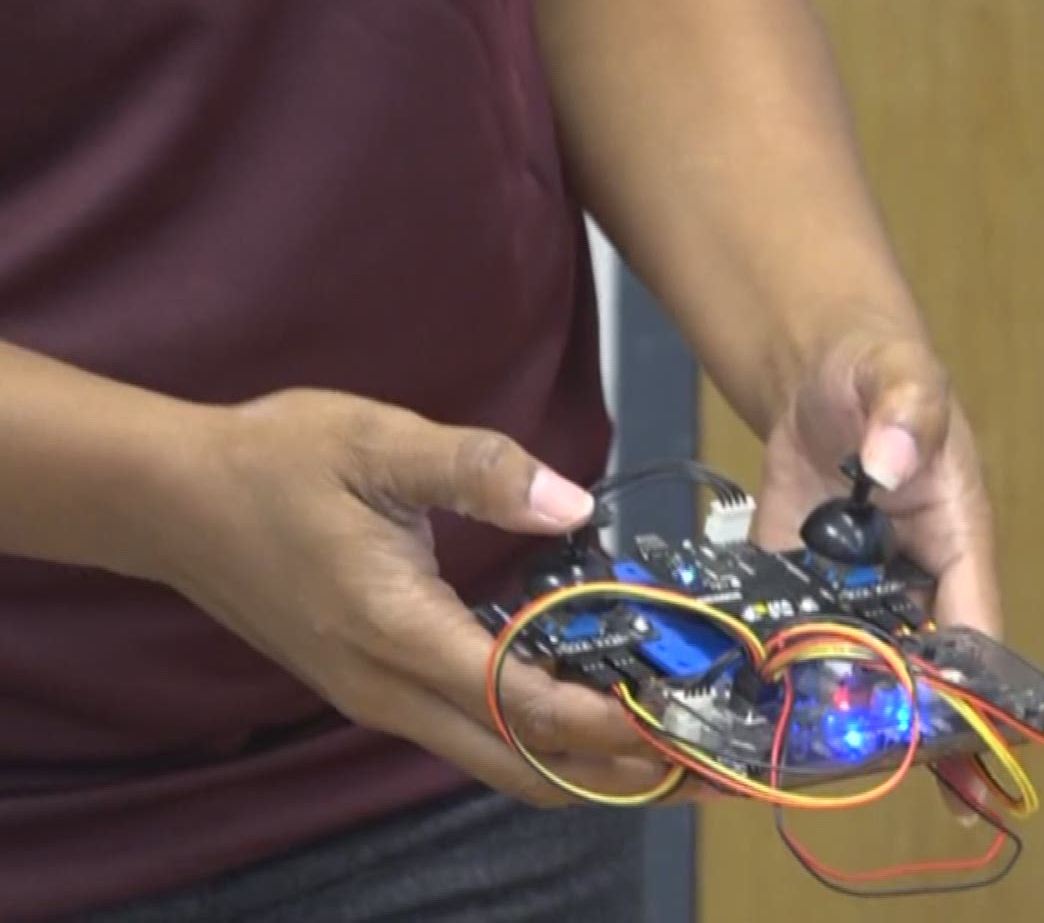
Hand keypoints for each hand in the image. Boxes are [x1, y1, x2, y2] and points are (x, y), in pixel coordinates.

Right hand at [154, 388, 674, 806]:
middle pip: (522, 766)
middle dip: (617, 771)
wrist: (172, 500)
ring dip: (585, 767)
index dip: (609, 721)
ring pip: (500, 764)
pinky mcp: (378, 690)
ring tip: (669, 749)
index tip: (683, 721)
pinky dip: (542, 743)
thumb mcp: (377, 439)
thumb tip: (569, 499)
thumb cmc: (273, 464)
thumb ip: (478, 468)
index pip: (523, 703)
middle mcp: (391, 689)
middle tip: (703, 762)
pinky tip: (593, 713)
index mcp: (397, 631)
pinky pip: (474, 739)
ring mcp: (380, 700)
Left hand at [752, 323, 1000, 819]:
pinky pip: (801, 645)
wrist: (815, 369)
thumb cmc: (877, 370)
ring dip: (858, 719)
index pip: (978, 626)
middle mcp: (914, 580)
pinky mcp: (802, 589)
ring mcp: (857, 589)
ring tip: (844, 777)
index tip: (977, 745)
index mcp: (957, 540)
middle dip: (931, 732)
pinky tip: (770, 727)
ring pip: (866, 671)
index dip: (982, 689)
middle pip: (930, 671)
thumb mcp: (898, 376)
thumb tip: (892, 459)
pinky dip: (791, 684)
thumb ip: (903, 413)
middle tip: (933, 796)